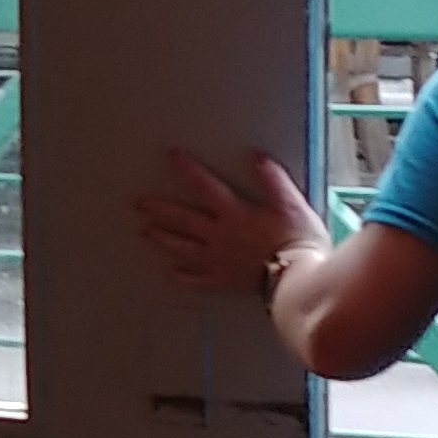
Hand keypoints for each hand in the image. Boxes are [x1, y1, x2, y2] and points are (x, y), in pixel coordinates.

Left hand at [136, 147, 328, 300]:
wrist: (297, 279)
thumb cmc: (298, 241)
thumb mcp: (290, 204)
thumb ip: (273, 179)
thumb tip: (257, 157)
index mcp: (234, 213)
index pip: (205, 185)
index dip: (187, 169)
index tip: (171, 157)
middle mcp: (219, 235)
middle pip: (183, 219)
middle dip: (160, 209)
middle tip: (139, 204)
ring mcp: (218, 259)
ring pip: (183, 247)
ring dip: (163, 238)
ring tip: (146, 232)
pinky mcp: (223, 281)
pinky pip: (197, 279)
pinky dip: (182, 276)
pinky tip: (170, 273)